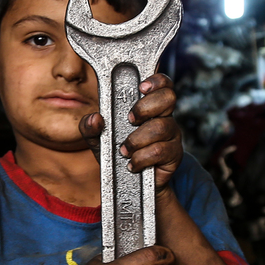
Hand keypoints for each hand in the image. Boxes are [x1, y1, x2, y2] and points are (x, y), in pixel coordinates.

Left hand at [78, 73, 182, 189]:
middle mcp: (163, 117)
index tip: (141, 88)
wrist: (130, 183)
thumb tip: (95, 118)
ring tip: (126, 150)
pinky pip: (160, 150)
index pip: (162, 84)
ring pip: (161, 127)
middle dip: (145, 107)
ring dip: (138, 139)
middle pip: (168, 98)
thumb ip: (89, 126)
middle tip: (130, 120)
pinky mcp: (174, 154)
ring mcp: (171, 135)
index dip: (157, 81)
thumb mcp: (97, 138)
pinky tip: (133, 163)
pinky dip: (141, 158)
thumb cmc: (116, 154)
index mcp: (148, 106)